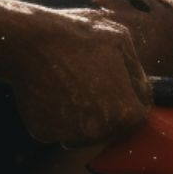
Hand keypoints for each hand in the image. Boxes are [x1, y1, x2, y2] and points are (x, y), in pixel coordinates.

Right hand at [4, 6, 151, 145]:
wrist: (29, 41)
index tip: (118, 86)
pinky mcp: (43, 134)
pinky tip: (51, 92)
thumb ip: (138, 73)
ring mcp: (69, 136)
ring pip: (83, 131)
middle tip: (91, 83)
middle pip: (111, 128)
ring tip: (70, 85)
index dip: (131, 100)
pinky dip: (55, 116)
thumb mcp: (121, 42)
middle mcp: (99, 132)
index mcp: (125, 113)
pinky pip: (56, 129)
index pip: (138, 118)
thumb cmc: (78, 36)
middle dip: (107, 110)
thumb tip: (143, 92)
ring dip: (82, 116)